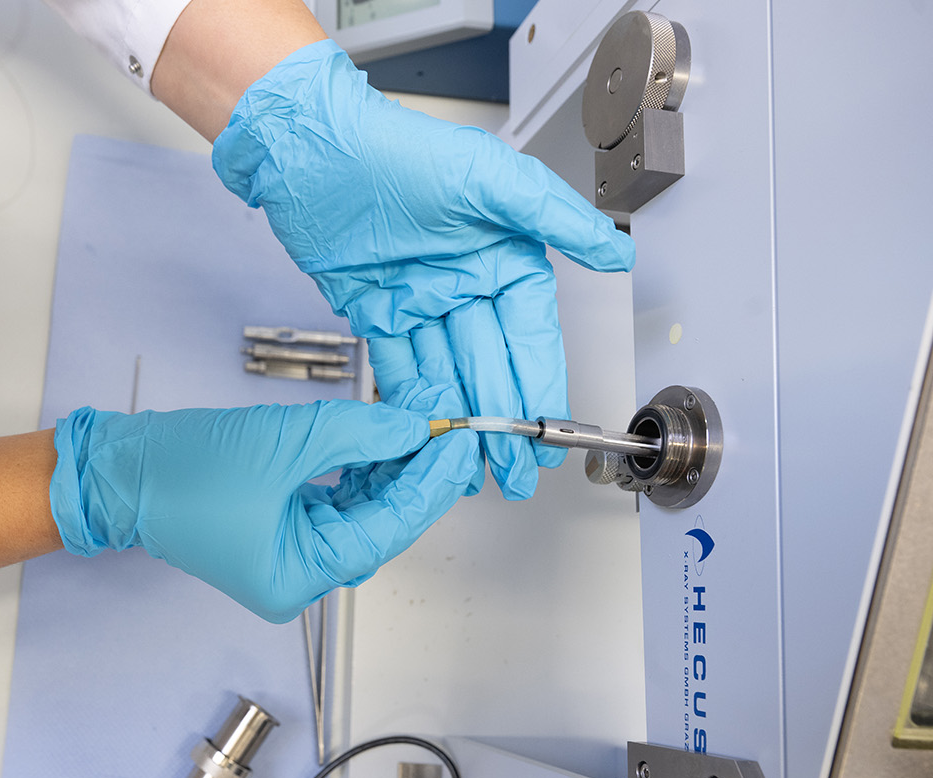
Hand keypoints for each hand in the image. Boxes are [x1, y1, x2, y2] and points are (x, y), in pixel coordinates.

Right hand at [50, 401, 480, 622]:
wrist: (119, 471)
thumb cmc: (180, 472)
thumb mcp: (281, 444)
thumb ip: (356, 435)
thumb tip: (413, 428)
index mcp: (298, 575)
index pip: (386, 528)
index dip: (428, 482)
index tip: (458, 441)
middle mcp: (297, 575)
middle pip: (378, 523)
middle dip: (412, 471)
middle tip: (443, 422)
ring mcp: (286, 552)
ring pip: (357, 510)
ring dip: (385, 466)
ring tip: (415, 420)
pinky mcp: (276, 527)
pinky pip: (331, 501)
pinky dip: (354, 469)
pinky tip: (377, 437)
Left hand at [212, 39, 632, 496]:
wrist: (316, 150)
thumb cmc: (401, 150)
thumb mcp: (490, 178)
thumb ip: (554, 218)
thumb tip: (616, 252)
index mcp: (502, 257)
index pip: (530, 335)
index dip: (541, 387)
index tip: (549, 434)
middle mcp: (464, 283)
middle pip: (490, 365)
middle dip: (503, 422)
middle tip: (513, 473)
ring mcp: (419, 300)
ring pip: (447, 372)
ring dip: (460, 421)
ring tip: (471, 468)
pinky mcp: (374, 309)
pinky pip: (398, 364)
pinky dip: (411, 399)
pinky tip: (423, 435)